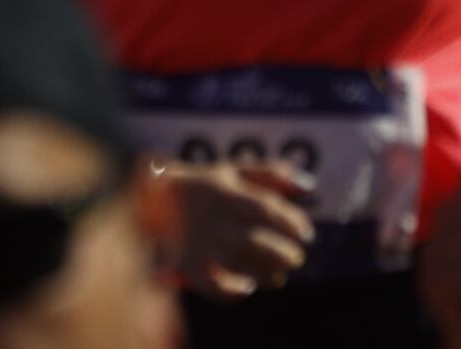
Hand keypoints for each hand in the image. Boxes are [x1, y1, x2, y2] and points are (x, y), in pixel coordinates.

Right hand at [159, 160, 321, 299]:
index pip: (265, 208)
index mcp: (226, 193)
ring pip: (238, 262)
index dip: (290, 222)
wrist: (151, 199)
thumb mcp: (233, 170)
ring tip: (278, 275)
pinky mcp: (188, 265)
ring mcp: (201, 244)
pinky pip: (212, 284)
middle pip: (255, 240)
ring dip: (265, 272)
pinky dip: (232, 291)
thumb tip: (310, 186)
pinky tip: (247, 287)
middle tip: (296, 258)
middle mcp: (214, 219)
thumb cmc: (202, 185)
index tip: (306, 233)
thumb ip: (271, 173)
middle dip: (282, 252)